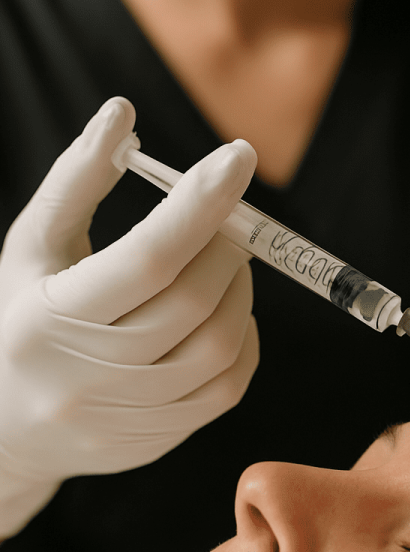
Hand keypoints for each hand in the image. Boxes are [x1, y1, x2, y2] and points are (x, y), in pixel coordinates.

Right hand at [0, 97, 258, 536]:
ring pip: (220, 343)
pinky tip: (226, 314)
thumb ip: (76, 179)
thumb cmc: (25, 318)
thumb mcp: (33, 246)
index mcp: (51, 317)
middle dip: (229, 246)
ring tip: (227, 265)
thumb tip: (123, 113)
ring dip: (241, 289)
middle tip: (233, 221)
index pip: (147, 257)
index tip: (239, 157)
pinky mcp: (162, 438)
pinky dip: (244, 337)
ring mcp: (130, 413)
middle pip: (193, 301)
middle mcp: (90, 373)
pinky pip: (230, 384)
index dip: (200, 204)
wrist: (10, 427)